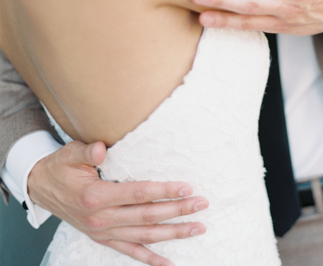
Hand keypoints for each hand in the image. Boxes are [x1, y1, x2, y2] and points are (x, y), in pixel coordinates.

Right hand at [28, 141, 206, 265]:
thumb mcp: (70, 154)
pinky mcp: (104, 238)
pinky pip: (130, 251)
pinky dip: (150, 259)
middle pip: (147, 216)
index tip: (186, 187)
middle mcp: (101, 219)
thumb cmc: (61, 168)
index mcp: (96, 196)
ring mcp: (103, 232)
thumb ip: (87, 152)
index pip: (138, 194)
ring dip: (173, 233)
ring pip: (144, 236)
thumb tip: (101, 149)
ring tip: (198, 228)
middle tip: (202, 204)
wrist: (41, 188)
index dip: (163, 190)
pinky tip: (169, 263)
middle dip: (177, 210)